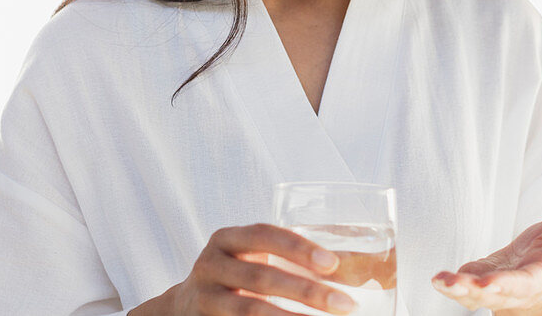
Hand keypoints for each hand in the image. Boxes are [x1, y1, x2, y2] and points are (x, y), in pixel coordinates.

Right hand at [169, 223, 356, 314]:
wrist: (183, 308)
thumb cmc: (235, 275)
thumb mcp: (250, 257)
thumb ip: (288, 258)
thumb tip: (357, 269)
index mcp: (226, 238)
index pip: (264, 234)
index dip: (298, 247)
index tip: (332, 263)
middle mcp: (211, 264)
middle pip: (262, 277)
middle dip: (307, 291)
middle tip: (345, 303)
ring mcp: (205, 297)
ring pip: (251, 310)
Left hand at [431, 212, 541, 312]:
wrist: (538, 266)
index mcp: (540, 277)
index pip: (524, 283)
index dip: (508, 284)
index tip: (491, 282)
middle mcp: (515, 289)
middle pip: (495, 294)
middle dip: (477, 291)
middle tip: (460, 284)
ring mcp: (493, 288)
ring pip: (475, 296)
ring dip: (458, 289)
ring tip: (441, 281)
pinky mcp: (476, 280)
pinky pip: (463, 288)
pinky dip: (449, 285)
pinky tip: (437, 279)